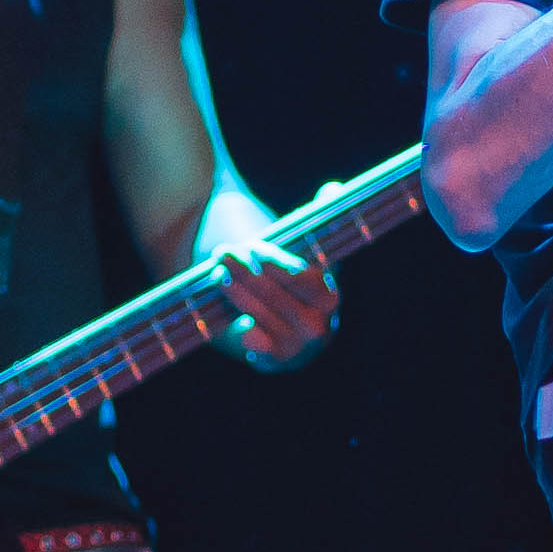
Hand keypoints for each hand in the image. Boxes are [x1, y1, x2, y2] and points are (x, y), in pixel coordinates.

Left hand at [199, 192, 343, 370]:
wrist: (253, 308)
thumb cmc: (272, 270)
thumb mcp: (294, 243)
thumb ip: (319, 215)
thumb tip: (334, 188)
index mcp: (330, 295)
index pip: (306, 279)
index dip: (277, 264)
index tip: (253, 247)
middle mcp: (321, 326)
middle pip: (281, 298)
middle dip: (250, 275)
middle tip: (224, 254)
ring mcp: (299, 349)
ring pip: (265, 318)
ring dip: (239, 294)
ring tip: (218, 272)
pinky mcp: (274, 363)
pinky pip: (261, 348)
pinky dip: (250, 336)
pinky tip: (236, 323)